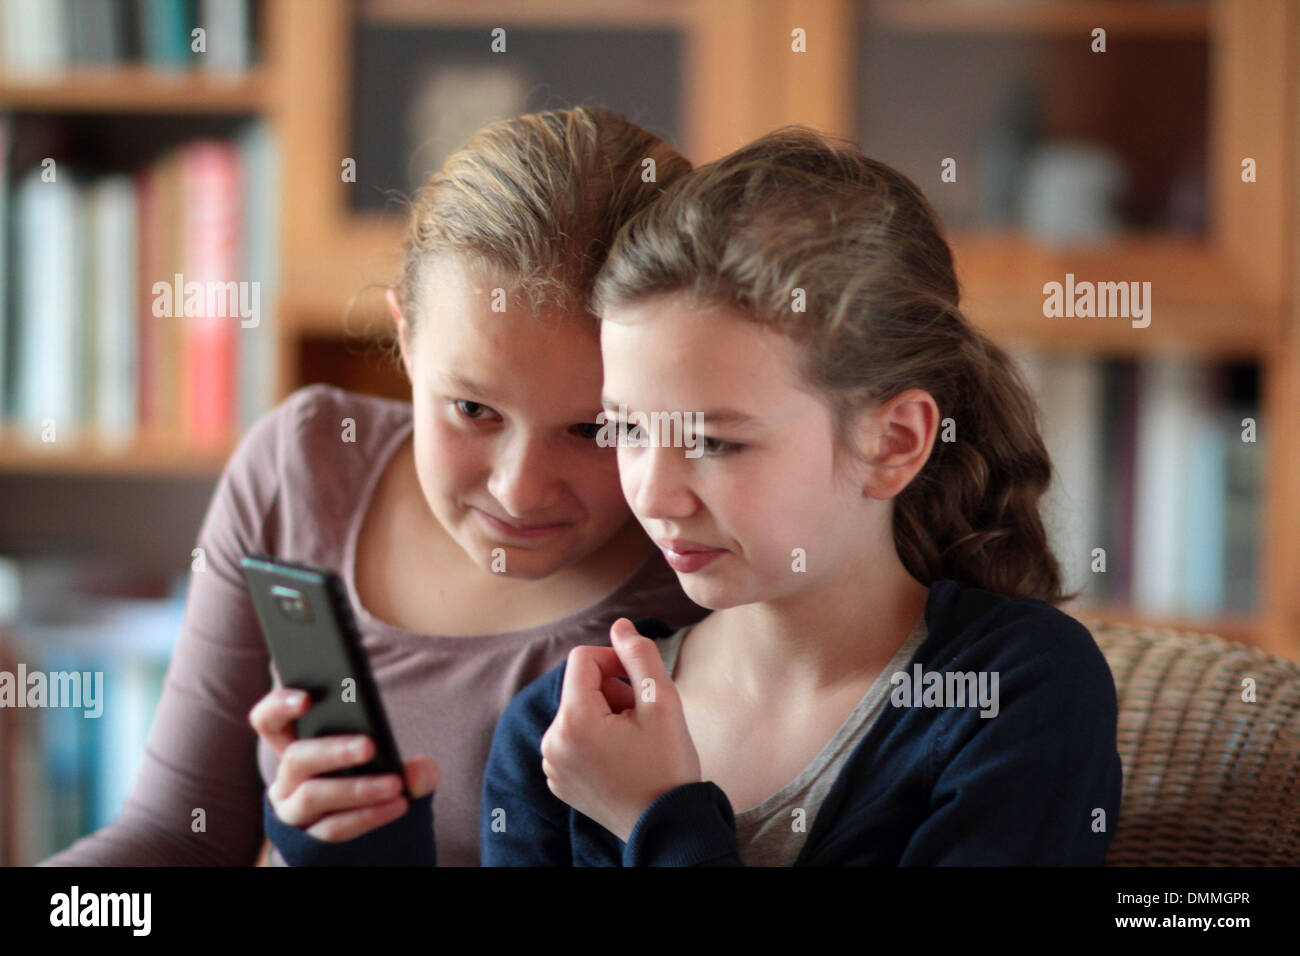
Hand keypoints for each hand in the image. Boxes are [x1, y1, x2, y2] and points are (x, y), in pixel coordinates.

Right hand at [249, 688, 439, 841]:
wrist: (369, 840)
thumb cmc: (371, 784)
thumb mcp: (388, 767)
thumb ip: (407, 763)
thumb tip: (420, 770)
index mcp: (298, 746)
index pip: (269, 721)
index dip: (279, 706)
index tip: (306, 699)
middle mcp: (287, 779)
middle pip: (296, 758)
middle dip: (333, 750)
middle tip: (369, 746)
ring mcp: (293, 812)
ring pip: (313, 795)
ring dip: (357, 788)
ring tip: (395, 784)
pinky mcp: (307, 842)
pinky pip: (333, 828)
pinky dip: (368, 815)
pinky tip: (398, 806)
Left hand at [540, 618, 700, 841]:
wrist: (667, 826)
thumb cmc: (668, 766)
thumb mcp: (662, 702)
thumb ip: (639, 655)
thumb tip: (619, 625)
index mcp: (573, 721)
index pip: (583, 659)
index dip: (615, 660)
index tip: (640, 682)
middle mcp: (552, 742)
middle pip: (580, 686)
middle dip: (613, 691)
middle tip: (642, 719)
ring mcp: (552, 764)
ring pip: (578, 711)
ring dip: (606, 714)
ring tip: (634, 740)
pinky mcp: (559, 779)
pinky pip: (573, 738)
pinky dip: (596, 738)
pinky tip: (622, 758)